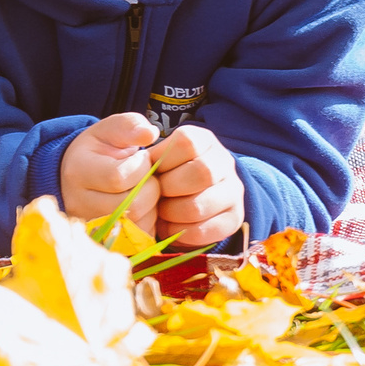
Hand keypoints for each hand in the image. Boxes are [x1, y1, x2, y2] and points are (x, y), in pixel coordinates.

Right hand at [59, 112, 159, 234]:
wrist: (74, 175)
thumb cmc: (96, 152)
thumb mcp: (108, 130)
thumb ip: (129, 125)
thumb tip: (149, 133)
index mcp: (78, 171)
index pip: (119, 177)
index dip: (141, 166)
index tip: (142, 158)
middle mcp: (79, 202)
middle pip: (131, 205)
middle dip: (151, 189)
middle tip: (150, 178)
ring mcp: (90, 225)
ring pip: (138, 224)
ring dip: (152, 207)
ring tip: (145, 191)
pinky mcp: (104, 239)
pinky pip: (138, 238)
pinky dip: (148, 222)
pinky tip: (143, 207)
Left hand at [145, 124, 244, 247]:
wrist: (166, 199)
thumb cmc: (148, 169)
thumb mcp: (133, 144)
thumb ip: (131, 132)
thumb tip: (146, 133)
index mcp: (203, 140)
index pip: (187, 142)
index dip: (162, 159)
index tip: (150, 170)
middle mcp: (224, 162)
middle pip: (201, 173)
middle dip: (168, 188)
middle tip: (154, 195)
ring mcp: (233, 191)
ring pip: (201, 205)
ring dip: (172, 213)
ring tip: (159, 213)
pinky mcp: (233, 219)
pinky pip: (209, 230)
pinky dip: (183, 233)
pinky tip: (170, 227)